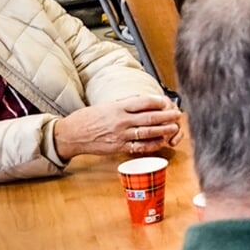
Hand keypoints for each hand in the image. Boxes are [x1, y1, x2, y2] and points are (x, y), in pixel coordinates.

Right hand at [54, 95, 181, 159]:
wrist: (71, 134)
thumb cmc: (88, 118)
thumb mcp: (106, 106)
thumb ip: (124, 106)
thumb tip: (143, 103)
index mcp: (118, 107)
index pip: (144, 102)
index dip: (158, 102)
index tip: (167, 101)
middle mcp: (121, 120)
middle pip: (150, 117)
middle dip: (167, 116)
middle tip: (178, 114)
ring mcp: (120, 135)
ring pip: (148, 132)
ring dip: (164, 130)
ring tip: (174, 127)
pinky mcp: (119, 147)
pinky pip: (140, 146)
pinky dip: (153, 144)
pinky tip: (161, 142)